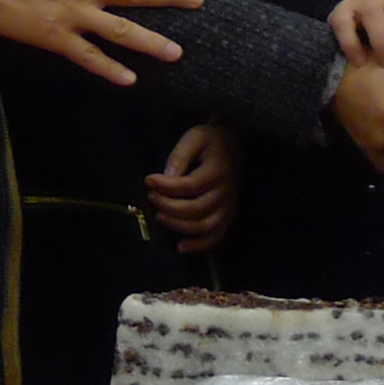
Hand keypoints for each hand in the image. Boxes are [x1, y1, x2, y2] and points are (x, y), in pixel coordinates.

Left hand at [145, 123, 242, 252]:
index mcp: (217, 171)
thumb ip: (180, 156)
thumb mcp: (195, 138)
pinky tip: (180, 247)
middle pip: (194, 209)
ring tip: (160, 215)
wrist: (235, 145)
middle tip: (151, 197)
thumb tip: (166, 178)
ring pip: (204, 226)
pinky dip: (199, 246)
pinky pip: (216, 237)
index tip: (148, 180)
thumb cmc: (211, 141)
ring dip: (178, 225)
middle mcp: (225, 193)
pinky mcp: (228, 217)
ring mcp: (228, 207)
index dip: (166, 187)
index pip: (189, 186)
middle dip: (167, 206)